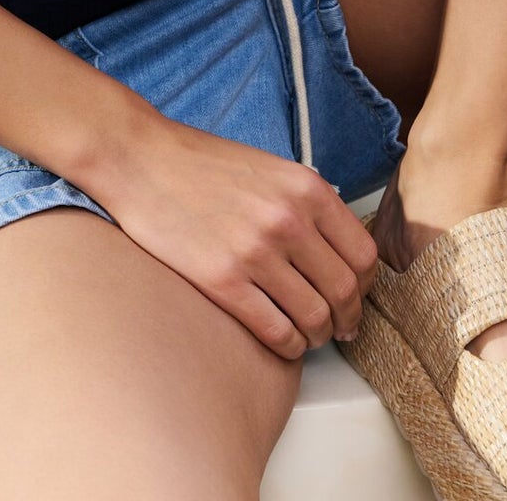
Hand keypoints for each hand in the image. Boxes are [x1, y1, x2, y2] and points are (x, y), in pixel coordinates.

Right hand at [94, 113, 380, 356]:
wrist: (142, 160)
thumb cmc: (202, 164)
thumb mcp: (270, 167)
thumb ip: (305, 202)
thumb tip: (334, 246)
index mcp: (306, 188)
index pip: (363, 254)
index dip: (365, 285)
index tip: (355, 297)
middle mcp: (289, 220)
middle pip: (345, 290)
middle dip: (348, 318)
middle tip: (341, 329)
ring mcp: (256, 252)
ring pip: (314, 317)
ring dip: (318, 336)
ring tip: (309, 337)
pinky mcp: (223, 280)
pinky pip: (275, 330)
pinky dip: (288, 346)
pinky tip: (283, 342)